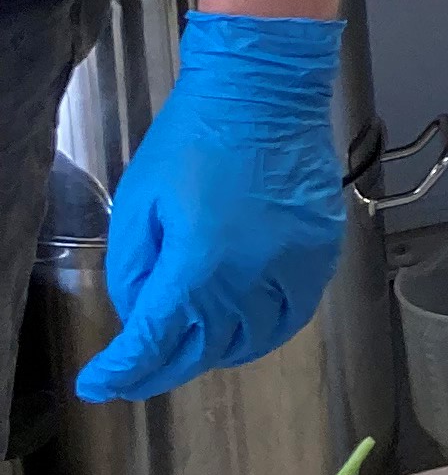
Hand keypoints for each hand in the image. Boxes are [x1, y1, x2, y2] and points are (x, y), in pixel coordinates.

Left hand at [75, 12, 347, 400]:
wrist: (263, 92)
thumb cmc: (195, 136)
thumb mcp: (139, 202)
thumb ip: (134, 268)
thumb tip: (141, 313)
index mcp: (200, 262)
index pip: (155, 341)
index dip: (124, 371)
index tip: (101, 382)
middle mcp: (251, 275)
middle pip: (203, 350)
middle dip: (163, 369)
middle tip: (138, 374)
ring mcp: (293, 265)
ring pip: (253, 340)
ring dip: (215, 353)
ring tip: (190, 350)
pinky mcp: (320, 251)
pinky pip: (293, 312)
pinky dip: (265, 330)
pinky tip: (244, 326)